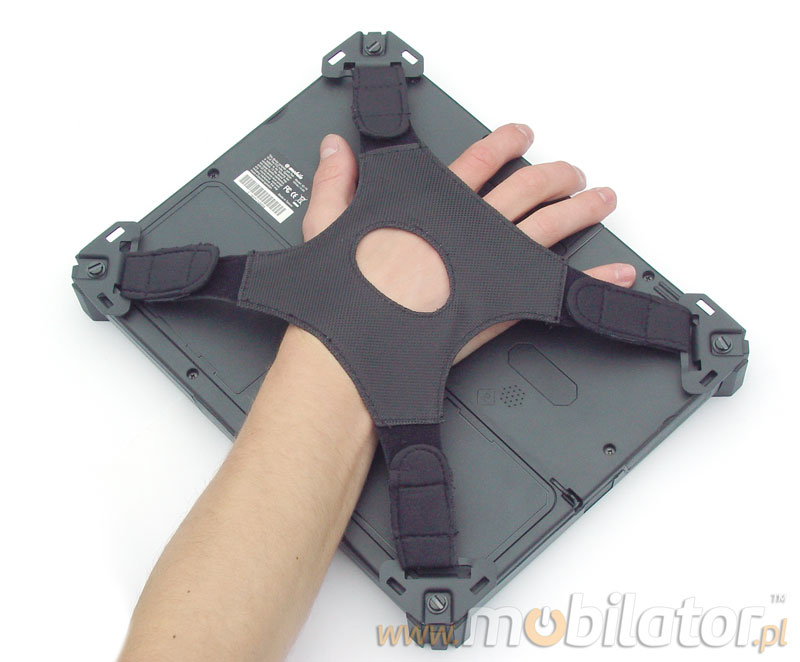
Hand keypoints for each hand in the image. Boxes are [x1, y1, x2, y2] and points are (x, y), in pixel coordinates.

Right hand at [301, 123, 634, 362]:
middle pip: (527, 189)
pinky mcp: (502, 305)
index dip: (502, 142)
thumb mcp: (326, 226)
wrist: (353, 347)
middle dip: (555, 176)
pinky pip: (558, 287)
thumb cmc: (341, 294)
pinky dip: (593, 281)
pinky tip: (615, 276)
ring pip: (549, 226)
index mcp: (431, 205)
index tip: (520, 134)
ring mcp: (491, 266)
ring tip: (603, 201)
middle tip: (572, 173)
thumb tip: (336, 150)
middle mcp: (468, 229)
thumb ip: (336, 184)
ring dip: (582, 210)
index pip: (476, 160)